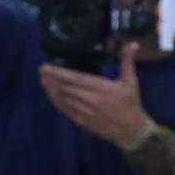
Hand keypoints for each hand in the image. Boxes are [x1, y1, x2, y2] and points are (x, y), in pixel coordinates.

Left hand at [38, 41, 152, 146]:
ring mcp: (84, 112)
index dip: (59, 73)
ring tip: (43, 81)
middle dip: (51, 79)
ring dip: (51, 90)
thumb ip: (127, 61)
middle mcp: (90, 99)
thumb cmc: (131, 103)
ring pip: (63, 99)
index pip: (75, 78)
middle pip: (65, 88)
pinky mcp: (82, 121)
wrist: (131, 130)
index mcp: (101, 87)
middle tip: (42, 71)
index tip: (47, 67)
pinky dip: (56, 102)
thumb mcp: (131, 81)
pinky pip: (65, 110)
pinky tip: (51, 95)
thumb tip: (133, 44)